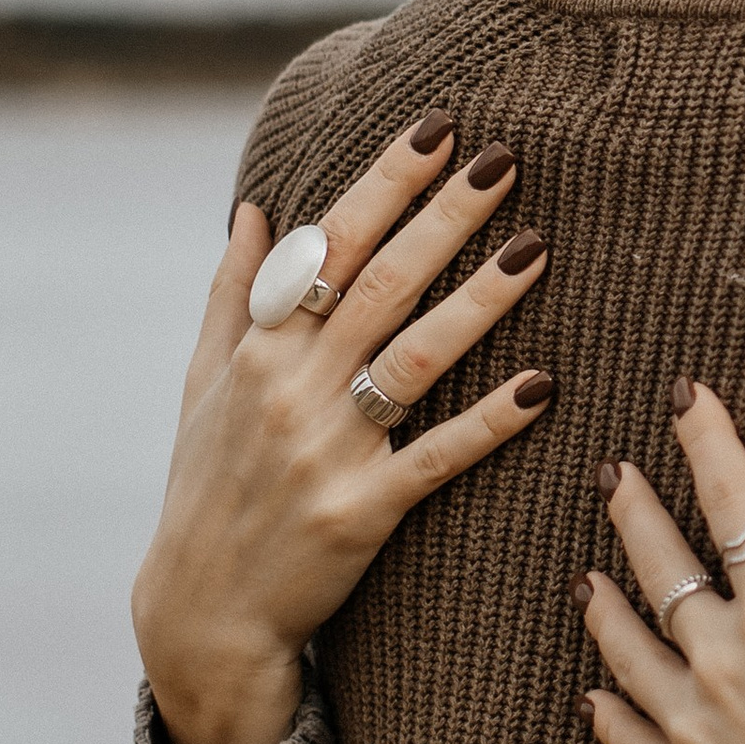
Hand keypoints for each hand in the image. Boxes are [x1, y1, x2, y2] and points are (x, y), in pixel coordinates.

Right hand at [134, 114, 557, 743]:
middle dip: (446, 216)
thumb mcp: (201, 387)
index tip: (437, 129)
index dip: (386, 183)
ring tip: (538, 248)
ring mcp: (327, 451)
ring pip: (418, 358)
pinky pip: (436, 458)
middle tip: (506, 159)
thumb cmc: (205, 488)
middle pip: (384, 285)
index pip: (331, 246)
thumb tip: (258, 208)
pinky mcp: (362, 513)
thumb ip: (234, 295)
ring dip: (482, 299)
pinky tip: (544, 385)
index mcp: (260, 350)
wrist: (200, 614)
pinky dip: (490, 422)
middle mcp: (291, 390)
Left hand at [574, 387, 744, 743]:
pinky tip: (591, 697)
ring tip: (588, 571)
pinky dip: (607, 713)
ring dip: (607, 603)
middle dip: (638, 512)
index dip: (710, 443)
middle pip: (664, 569)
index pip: (737, 506)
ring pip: (630, 650)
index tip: (685, 395)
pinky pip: (630, 742)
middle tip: (613, 471)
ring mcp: (698, 734)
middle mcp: (725, 666)